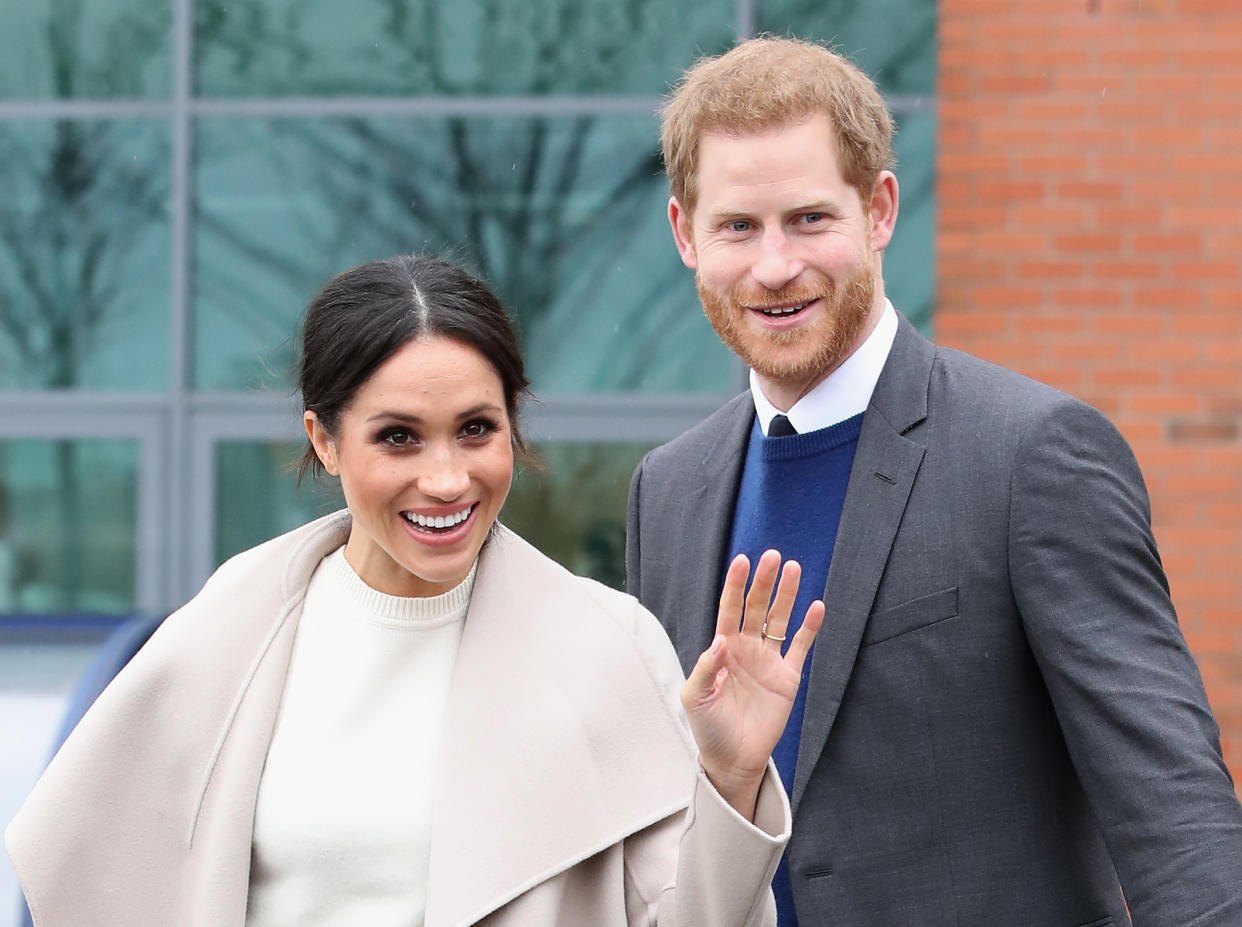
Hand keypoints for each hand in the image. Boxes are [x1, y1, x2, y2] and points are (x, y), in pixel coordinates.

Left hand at [681, 549, 823, 819]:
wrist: (732, 758)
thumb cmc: (708, 727)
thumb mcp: (695, 697)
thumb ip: (707, 667)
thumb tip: (721, 640)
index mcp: (722, 648)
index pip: (729, 609)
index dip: (735, 585)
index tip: (742, 560)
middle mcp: (746, 648)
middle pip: (757, 607)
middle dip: (764, 582)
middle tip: (774, 556)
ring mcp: (768, 661)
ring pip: (779, 620)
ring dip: (787, 596)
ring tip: (795, 568)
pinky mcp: (788, 678)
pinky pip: (800, 647)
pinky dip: (809, 628)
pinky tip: (817, 606)